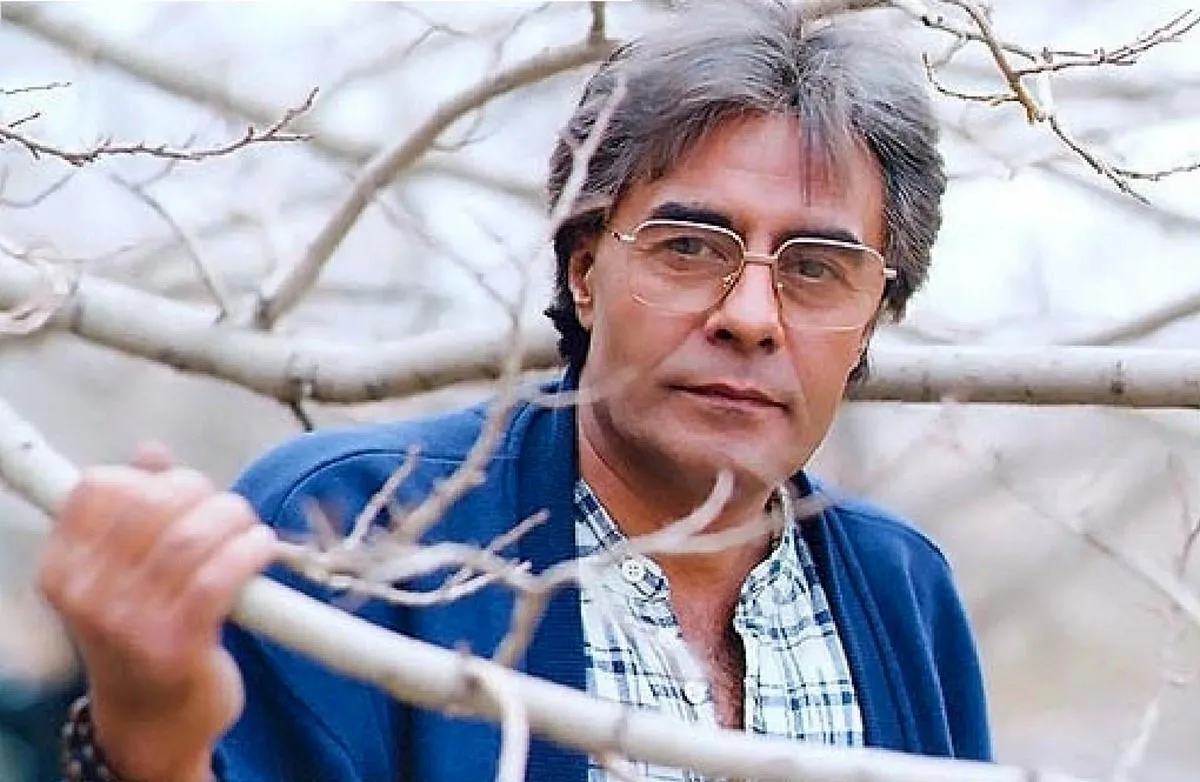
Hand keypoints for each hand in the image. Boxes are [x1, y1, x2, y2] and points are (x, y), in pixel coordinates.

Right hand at [38, 442, 276, 781]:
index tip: (180, 493)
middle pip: (153, 503)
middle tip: (227, 510)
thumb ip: (135, 510)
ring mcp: (129, 623)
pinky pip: (219, 576)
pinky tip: (262, 548)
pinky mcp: (177, 645)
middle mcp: (87, 595)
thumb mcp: (124, 573)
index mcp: (64, 569)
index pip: (99, 488)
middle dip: (204, 493)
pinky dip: (249, 551)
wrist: (154, 720)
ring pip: (191, 535)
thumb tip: (151, 450)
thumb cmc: (145, 634)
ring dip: (235, 519)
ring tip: (249, 529)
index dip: (150, 478)